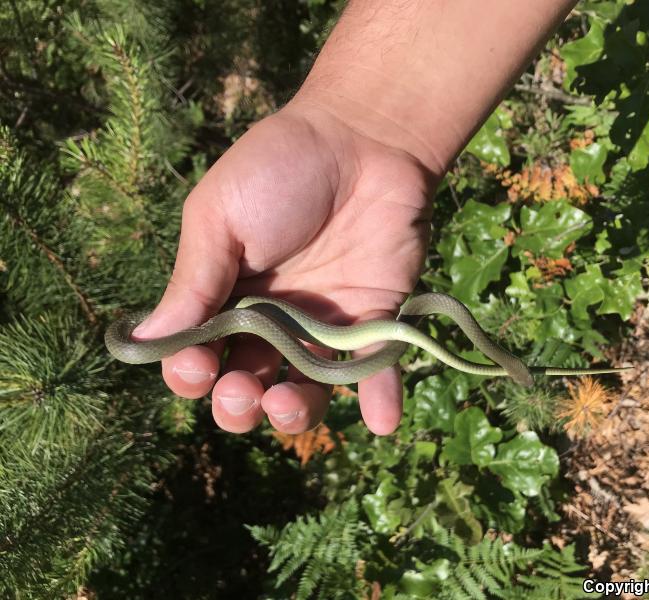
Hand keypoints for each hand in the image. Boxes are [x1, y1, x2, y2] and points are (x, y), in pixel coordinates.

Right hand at [132, 101, 435, 434]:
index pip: (199, 357)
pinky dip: (381, 401)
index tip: (195, 368)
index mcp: (225, 299)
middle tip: (240, 392)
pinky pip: (376, 371)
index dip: (191, 375)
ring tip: (284, 404)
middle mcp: (272, 324)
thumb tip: (146, 340)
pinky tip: (381, 421)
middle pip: (248, 387)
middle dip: (237, 406)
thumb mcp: (219, 215)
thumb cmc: (279, 168)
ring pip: (306, 392)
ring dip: (294, 415)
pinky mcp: (375, 323)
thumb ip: (193, 280)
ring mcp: (324, 328)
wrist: (362, 138)